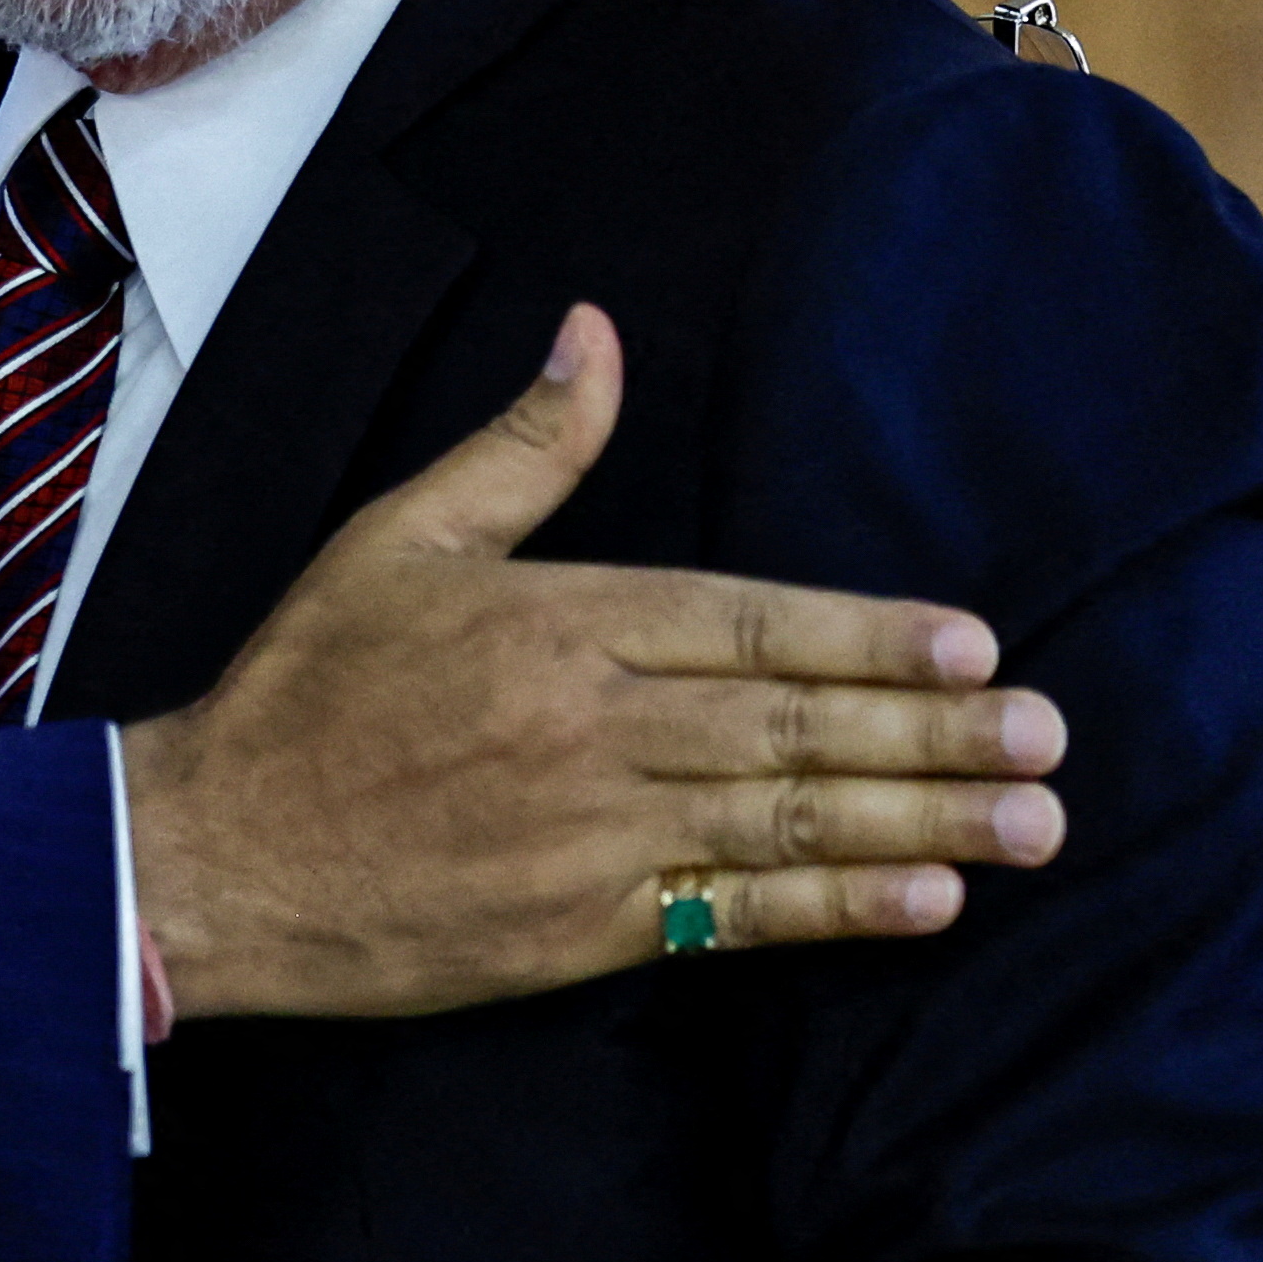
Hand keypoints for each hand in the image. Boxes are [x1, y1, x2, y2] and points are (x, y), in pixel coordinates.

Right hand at [121, 304, 1062, 1019]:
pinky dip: (834, 911)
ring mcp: (589, 836)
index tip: (976, 645)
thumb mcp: (398, 536)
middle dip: (932, 735)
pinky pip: (732, 918)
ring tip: (1031, 825)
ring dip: (921, 823)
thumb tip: (598, 331)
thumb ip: (523, 446)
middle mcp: (587, 727)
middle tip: (1050, 740)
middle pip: (789, 727)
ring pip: (785, 825)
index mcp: (553, 623)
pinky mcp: (578, 930)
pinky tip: (925, 903)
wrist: (213, 852)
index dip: (866, 635)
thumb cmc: (306, 686)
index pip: (744, 624)